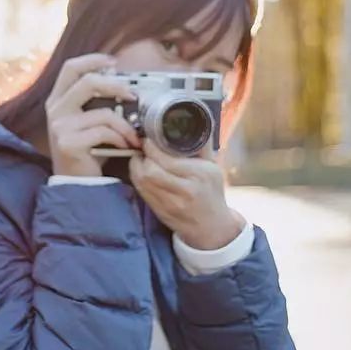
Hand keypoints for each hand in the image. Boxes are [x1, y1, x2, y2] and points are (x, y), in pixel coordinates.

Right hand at [44, 53, 142, 176]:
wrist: (76, 184)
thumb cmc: (86, 151)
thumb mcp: (86, 122)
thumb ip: (95, 103)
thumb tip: (125, 86)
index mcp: (57, 100)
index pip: (71, 68)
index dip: (93, 60)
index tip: (113, 62)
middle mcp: (55, 110)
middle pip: (88, 82)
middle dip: (116, 85)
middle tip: (133, 94)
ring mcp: (60, 127)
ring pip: (102, 112)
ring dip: (125, 124)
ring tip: (134, 134)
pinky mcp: (69, 143)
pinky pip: (104, 132)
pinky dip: (120, 138)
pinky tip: (126, 146)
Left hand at [129, 139, 244, 248]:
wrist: (211, 227)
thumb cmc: (212, 192)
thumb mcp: (213, 167)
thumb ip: (201, 146)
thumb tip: (193, 122)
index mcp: (199, 175)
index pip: (167, 160)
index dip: (153, 147)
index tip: (149, 139)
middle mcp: (185, 190)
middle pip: (151, 171)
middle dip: (143, 156)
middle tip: (143, 147)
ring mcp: (170, 203)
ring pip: (143, 181)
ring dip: (137, 166)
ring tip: (141, 157)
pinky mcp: (159, 211)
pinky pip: (141, 191)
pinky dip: (137, 177)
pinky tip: (141, 170)